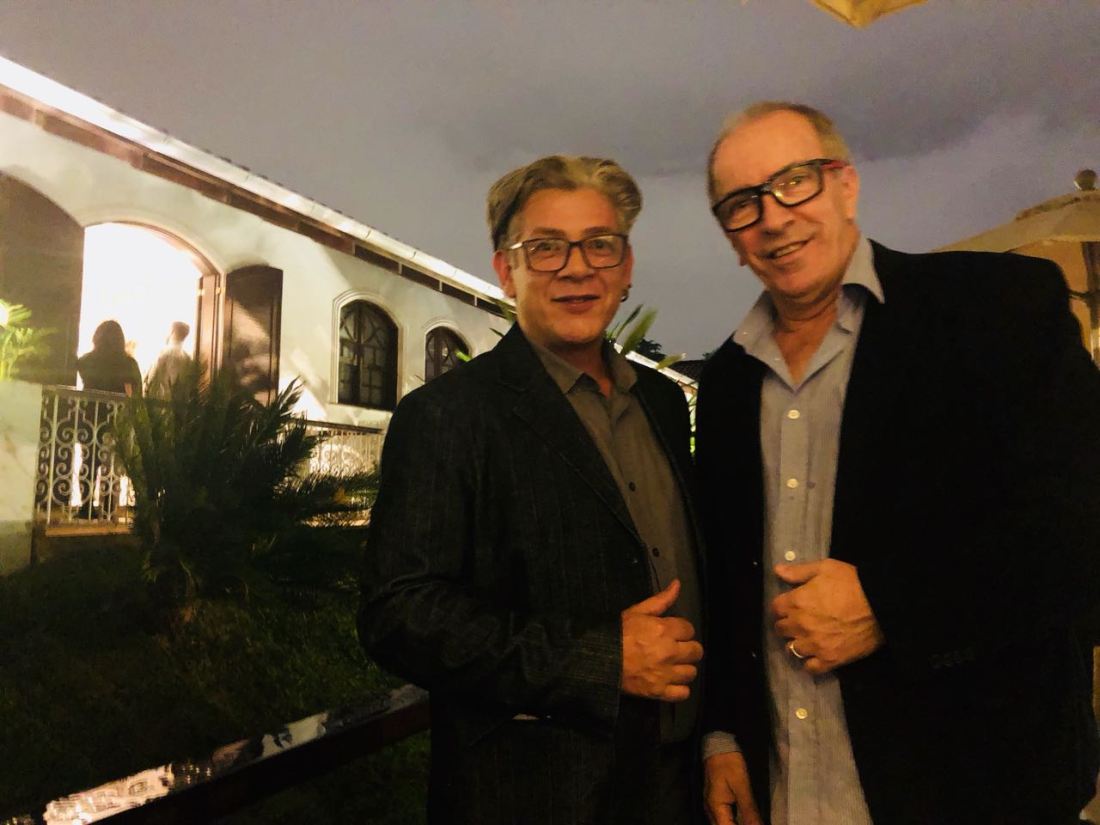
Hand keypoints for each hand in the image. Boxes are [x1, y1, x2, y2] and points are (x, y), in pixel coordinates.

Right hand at [621, 579, 702, 700]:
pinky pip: (683, 693)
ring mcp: (666, 674)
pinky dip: (679, 689)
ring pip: (692, 672)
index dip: (682, 630)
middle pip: (696, 651)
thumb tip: (678, 584)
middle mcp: (670, 652)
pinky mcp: (660, 691)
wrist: (599, 659)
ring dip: (684, 669)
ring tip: (673, 667)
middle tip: (676, 650)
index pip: (689, 629)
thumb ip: (661, 600)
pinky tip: (672, 683)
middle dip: (688, 649)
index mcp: (665, 629)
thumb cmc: (617, 633)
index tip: (674, 633)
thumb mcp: (637, 611)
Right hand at [704, 751, 761, 824]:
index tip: (755, 824)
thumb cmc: (729, 764)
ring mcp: (711, 807)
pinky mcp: (716, 802)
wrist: (718, 746)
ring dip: (737, 823)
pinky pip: (724, 818)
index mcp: (715, 808)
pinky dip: (734, 821)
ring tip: (751, 820)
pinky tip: (743, 819)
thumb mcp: (741, 786)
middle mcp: (710, 811)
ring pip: (723, 824)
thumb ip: (749, 810)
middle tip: (754, 821)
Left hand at [772, 559, 883, 674]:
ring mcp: (815, 644)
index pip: (775, 608)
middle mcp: (801, 625)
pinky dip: (810, 662)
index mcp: (797, 601)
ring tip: (807, 638)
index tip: (791, 606)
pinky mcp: (830, 659)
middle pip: (781, 629)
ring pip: (792, 649)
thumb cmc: (852, 582)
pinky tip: (816, 655)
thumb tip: (777, 570)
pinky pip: (810, 668)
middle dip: (788, 624)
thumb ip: (799, 572)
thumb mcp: (825, 568)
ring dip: (797, 643)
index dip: (783, 606)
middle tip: (800, 621)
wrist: (881, 604)